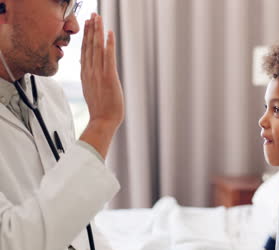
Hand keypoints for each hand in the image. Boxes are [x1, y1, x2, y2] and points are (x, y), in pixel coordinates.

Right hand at [80, 13, 123, 128]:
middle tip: (92, 15)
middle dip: (91, 29)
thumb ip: (88, 76)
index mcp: (86, 74)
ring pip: (97, 48)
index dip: (86, 36)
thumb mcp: (90, 90)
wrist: (102, 121)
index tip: (87, 24)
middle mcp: (90, 71)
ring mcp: (98, 74)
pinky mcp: (109, 77)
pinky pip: (108, 56)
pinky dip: (109, 44)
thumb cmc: (100, 108)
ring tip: (98, 18)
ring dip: (98, 31)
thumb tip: (86, 66)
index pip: (84, 51)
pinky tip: (110, 33)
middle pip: (89, 45)